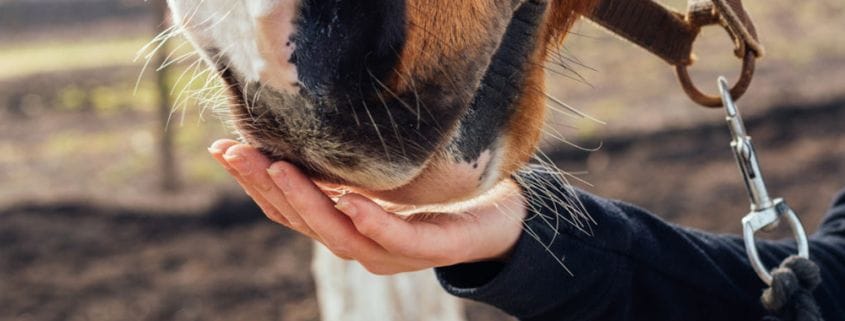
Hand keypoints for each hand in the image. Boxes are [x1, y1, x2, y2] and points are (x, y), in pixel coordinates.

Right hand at [208, 139, 526, 274]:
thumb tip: (297, 135)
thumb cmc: (437, 195)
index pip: (292, 210)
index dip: (255, 184)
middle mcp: (364, 244)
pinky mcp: (434, 246)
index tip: (224, 150)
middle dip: (267, 189)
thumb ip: (343, 171)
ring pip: (342, 236)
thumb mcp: (381, 177)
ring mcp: (396, 251)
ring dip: (308, 202)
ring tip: (279, 169)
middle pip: (306, 223)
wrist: (499, 217)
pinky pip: (398, 237)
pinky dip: (373, 222)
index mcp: (346, 227)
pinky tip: (353, 201)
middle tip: (237, 154)